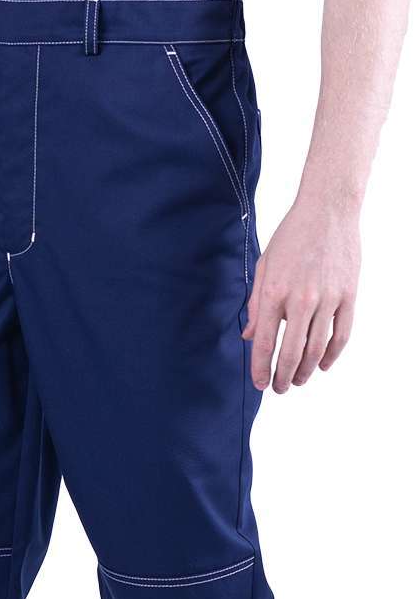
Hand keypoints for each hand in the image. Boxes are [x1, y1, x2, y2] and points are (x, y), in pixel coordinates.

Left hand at [242, 198, 360, 391]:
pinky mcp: (348, 296)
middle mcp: (301, 299)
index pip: (265, 342)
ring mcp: (328, 298)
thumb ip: (256, 304)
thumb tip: (250, 336)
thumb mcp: (265, 265)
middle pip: (291, 352)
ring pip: (317, 348)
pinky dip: (332, 354)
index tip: (260, 384)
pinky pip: (341, 334)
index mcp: (275, 291)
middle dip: (283, 377)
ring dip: (306, 370)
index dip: (261, 369)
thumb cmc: (292, 235)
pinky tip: (322, 365)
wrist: (327, 210)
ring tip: (298, 380)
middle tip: (279, 388)